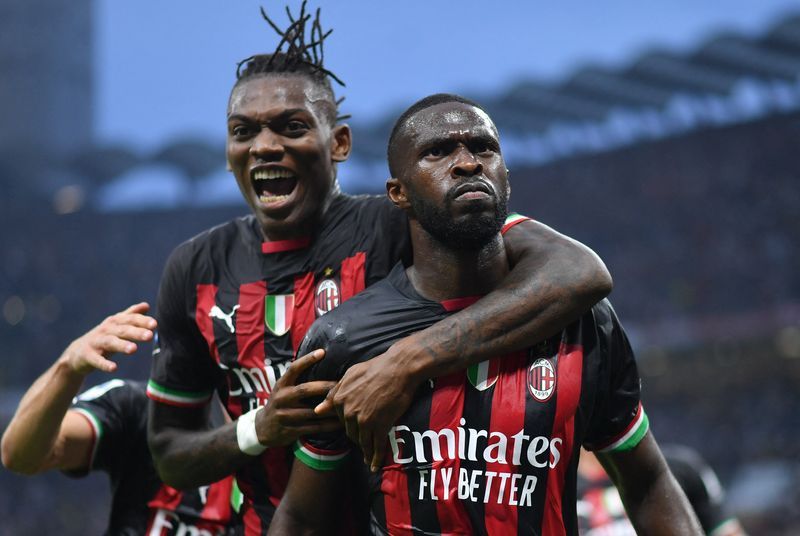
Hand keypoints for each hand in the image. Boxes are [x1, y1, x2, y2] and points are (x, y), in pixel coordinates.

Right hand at [62, 302, 156, 375]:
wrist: (77, 353)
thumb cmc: (103, 337)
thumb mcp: (116, 326)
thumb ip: (131, 315)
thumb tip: (146, 305)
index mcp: (115, 322)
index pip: (130, 319)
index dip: (142, 321)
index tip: (154, 324)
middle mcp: (106, 330)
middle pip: (122, 330)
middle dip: (136, 332)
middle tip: (150, 335)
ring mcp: (96, 342)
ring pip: (110, 342)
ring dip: (121, 345)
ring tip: (133, 349)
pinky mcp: (88, 355)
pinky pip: (96, 360)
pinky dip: (104, 364)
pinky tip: (114, 368)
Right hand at [256, 349, 341, 447]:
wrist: (263, 428)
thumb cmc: (281, 403)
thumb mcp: (283, 389)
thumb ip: (297, 379)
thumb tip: (321, 361)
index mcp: (281, 385)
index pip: (293, 369)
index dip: (307, 360)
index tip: (322, 352)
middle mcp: (282, 398)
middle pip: (305, 390)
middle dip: (325, 386)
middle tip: (342, 383)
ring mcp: (285, 415)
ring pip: (312, 411)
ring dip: (330, 408)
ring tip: (346, 404)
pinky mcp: (290, 430)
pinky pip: (313, 428)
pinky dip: (328, 425)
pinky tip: (340, 423)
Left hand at [315, 348, 416, 471]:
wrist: (399, 368)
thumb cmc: (375, 368)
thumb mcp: (350, 375)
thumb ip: (334, 393)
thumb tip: (318, 409)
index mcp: (340, 399)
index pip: (340, 420)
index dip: (349, 425)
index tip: (355, 429)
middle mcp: (349, 412)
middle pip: (351, 432)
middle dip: (358, 438)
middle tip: (364, 443)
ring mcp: (364, 420)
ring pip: (363, 441)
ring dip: (366, 452)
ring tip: (368, 459)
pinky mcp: (380, 425)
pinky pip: (377, 446)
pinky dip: (376, 457)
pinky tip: (375, 464)